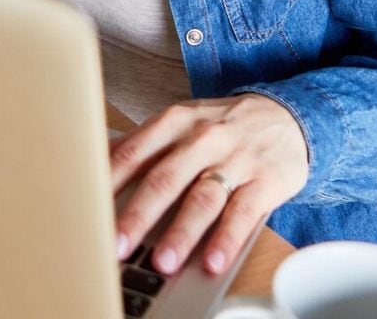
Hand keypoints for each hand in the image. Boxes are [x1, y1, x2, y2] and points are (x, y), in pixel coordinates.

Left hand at [111, 94, 308, 277]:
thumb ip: (146, 145)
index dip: (110, 180)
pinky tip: (212, 261)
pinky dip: (227, 239)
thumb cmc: (220, 125)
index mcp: (174, 121)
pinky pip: (243, 213)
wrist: (286, 114)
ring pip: (203, 198)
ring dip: (181, 233)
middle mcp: (202, 137)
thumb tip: (100, 168)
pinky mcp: (265, 180)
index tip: (89, 206)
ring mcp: (235, 158)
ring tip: (162, 262)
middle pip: (165, 178)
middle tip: (117, 244)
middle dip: (139, 215)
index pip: (135, 151)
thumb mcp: (182, 122)